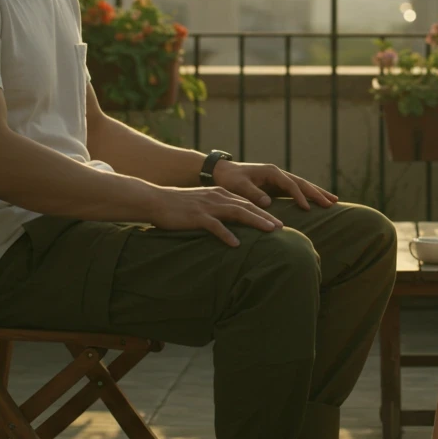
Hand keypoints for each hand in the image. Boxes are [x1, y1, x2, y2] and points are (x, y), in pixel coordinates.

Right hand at [148, 186, 284, 247]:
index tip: (277, 222)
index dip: (263, 212)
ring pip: (237, 213)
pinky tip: (236, 244)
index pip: (246, 202)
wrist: (155, 200)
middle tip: (282, 227)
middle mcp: (217, 197)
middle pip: (247, 206)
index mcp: (219, 194)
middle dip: (266, 216)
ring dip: (255, 222)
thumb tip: (231, 225)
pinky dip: (226, 234)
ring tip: (270, 231)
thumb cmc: (177, 206)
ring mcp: (207, 206)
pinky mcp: (196, 216)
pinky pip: (215, 226)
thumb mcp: (202, 204)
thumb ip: (217, 211)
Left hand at [211, 160, 337, 211]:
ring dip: (318, 193)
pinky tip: (318, 202)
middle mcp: (278, 174)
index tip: (307, 207)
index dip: (299, 195)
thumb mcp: (238, 186)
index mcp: (271, 172)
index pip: (290, 184)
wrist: (222, 173)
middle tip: (333, 202)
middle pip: (303, 183)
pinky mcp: (277, 187)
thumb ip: (252, 193)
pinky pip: (297, 191)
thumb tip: (268, 202)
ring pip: (303, 186)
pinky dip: (308, 196)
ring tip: (334, 201)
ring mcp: (279, 180)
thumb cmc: (229, 179)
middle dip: (318, 193)